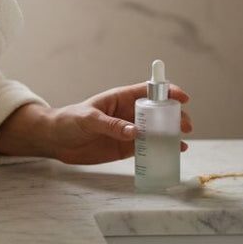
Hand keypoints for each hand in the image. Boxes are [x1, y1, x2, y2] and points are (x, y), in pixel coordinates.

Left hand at [44, 82, 191, 164]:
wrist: (56, 140)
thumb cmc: (69, 120)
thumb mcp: (88, 119)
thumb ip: (110, 125)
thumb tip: (134, 132)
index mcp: (121, 98)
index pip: (149, 90)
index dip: (168, 91)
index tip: (183, 97)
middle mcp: (129, 113)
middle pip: (159, 111)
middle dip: (175, 116)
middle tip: (186, 126)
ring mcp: (129, 131)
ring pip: (157, 130)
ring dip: (171, 134)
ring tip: (183, 142)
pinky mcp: (125, 148)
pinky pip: (147, 148)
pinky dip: (161, 149)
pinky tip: (173, 153)